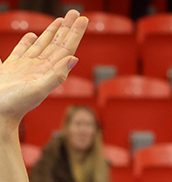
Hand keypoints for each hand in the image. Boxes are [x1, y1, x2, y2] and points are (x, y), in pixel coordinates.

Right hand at [0, 10, 86, 128]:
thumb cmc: (16, 103)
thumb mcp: (39, 88)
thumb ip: (57, 74)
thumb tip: (74, 58)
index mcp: (49, 70)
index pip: (66, 47)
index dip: (75, 33)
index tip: (83, 19)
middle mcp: (41, 67)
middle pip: (58, 44)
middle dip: (67, 28)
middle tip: (76, 13)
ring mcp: (27, 66)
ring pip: (43, 44)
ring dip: (52, 32)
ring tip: (60, 20)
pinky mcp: (13, 67)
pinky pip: (23, 50)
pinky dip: (29, 42)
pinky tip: (33, 36)